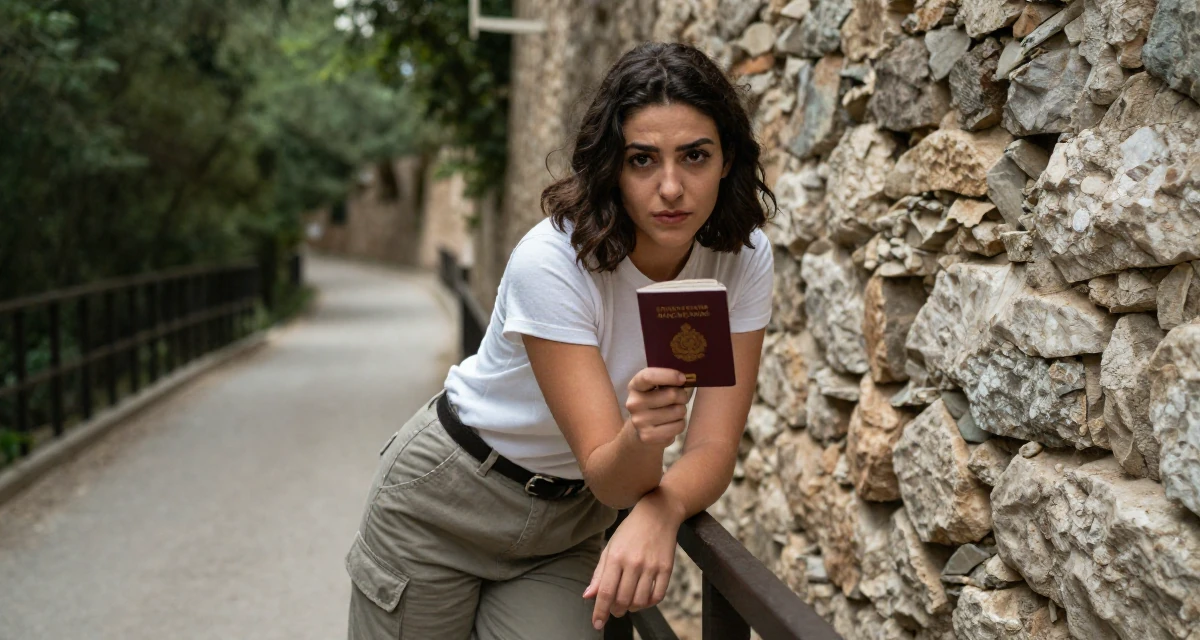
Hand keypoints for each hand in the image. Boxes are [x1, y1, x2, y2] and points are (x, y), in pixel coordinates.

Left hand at [582, 498, 682, 629]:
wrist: (657, 514)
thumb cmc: (630, 532)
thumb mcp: (610, 548)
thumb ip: (599, 574)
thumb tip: (588, 596)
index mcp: (616, 557)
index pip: (606, 592)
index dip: (600, 611)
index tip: (597, 624)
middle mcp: (634, 563)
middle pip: (623, 599)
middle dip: (616, 611)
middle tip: (615, 610)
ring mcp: (652, 566)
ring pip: (640, 601)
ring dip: (632, 608)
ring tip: (628, 603)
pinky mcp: (666, 568)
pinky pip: (658, 596)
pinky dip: (649, 603)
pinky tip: (643, 599)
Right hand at [625, 368, 692, 446]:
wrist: (640, 430)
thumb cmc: (655, 402)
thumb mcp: (655, 387)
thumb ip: (667, 379)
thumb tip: (689, 377)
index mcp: (635, 386)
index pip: (649, 376)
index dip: (669, 375)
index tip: (683, 378)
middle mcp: (634, 403)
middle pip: (671, 394)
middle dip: (682, 396)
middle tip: (680, 399)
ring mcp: (639, 421)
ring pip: (678, 411)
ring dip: (681, 411)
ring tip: (673, 412)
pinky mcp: (648, 436)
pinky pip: (678, 426)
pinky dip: (680, 424)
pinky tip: (671, 424)